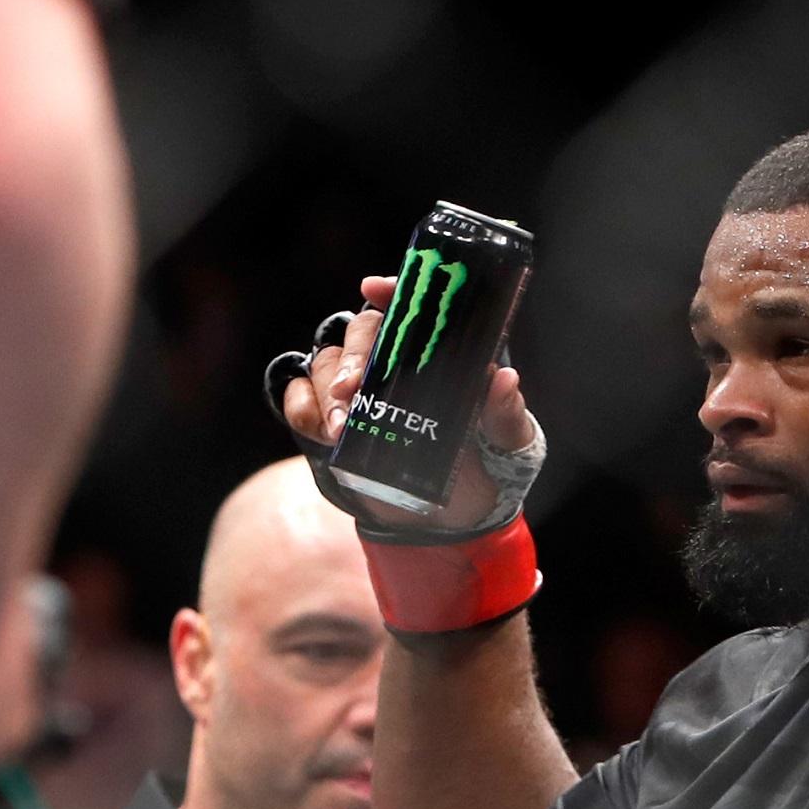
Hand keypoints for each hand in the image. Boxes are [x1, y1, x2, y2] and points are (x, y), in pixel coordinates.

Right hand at [280, 274, 537, 534]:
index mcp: (439, 354)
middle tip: (353, 391)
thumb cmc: (488, 465)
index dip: (391, 292)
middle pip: (360, 333)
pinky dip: (304, 410)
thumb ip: (506, 412)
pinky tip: (324, 434)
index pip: (412, 307)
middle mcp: (394, 362)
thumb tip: (504, 379)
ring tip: (342, 430)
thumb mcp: (509, 441)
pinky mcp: (332, 420)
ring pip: (325, 364)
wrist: (456, 519)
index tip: (372, 289)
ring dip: (328, 392)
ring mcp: (359, 390)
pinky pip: (299, 399)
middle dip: (352, 358)